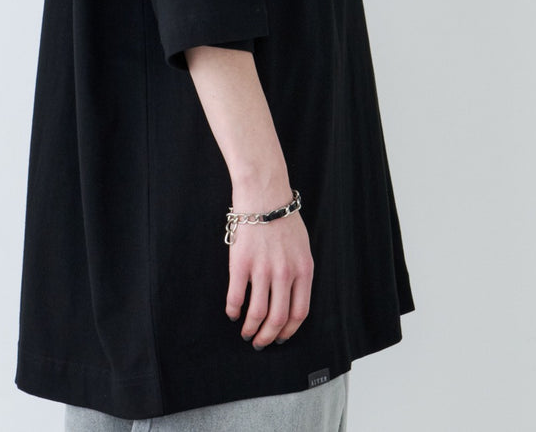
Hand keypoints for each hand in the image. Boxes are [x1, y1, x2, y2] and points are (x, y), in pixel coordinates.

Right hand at [225, 201, 313, 347]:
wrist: (264, 193)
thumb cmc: (283, 218)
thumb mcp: (302, 246)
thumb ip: (299, 272)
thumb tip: (291, 298)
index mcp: (304, 270)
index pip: (299, 313)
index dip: (289, 331)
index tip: (281, 338)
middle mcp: (285, 273)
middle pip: (278, 319)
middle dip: (268, 337)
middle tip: (261, 343)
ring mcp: (262, 269)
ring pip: (257, 313)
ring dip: (250, 329)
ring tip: (246, 332)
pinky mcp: (241, 264)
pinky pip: (236, 297)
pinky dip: (233, 311)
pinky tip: (232, 313)